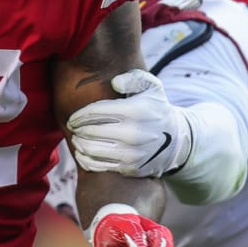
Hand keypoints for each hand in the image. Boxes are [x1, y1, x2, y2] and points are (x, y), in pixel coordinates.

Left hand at [67, 70, 192, 177]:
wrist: (175, 141)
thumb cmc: (155, 109)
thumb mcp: (152, 87)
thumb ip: (134, 78)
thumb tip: (115, 83)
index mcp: (135, 111)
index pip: (95, 112)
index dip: (78, 115)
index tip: (73, 118)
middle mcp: (133, 133)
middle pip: (90, 131)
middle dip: (77, 129)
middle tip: (73, 128)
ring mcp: (131, 153)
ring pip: (91, 149)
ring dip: (79, 144)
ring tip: (77, 139)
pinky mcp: (129, 168)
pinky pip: (97, 166)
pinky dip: (84, 159)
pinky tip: (82, 153)